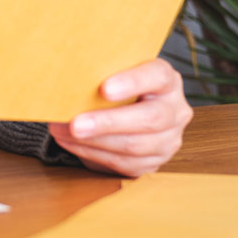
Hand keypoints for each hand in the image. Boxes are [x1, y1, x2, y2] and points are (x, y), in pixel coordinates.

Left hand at [47, 58, 191, 176]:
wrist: (129, 110)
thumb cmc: (116, 86)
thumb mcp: (115, 74)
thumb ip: (102, 74)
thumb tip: (67, 82)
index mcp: (167, 81)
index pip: (157, 76)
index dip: (132, 82)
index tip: (104, 89)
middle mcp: (175, 110)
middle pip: (149, 118)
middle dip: (108, 122)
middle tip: (76, 124)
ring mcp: (168, 140)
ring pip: (135, 146)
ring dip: (93, 142)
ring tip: (62, 132)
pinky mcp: (154, 162)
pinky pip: (123, 163)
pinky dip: (92, 153)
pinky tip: (71, 143)